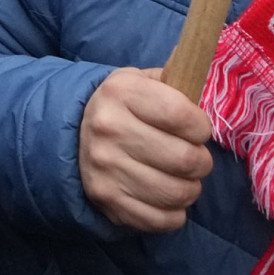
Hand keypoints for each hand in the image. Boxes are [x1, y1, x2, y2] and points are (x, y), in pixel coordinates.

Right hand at [77, 67, 213, 232]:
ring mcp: (105, 167)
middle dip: (200, 162)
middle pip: (184, 159)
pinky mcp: (106, 200)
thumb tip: (198, 55)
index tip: (197, 130)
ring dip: (190, 189)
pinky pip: (162, 220)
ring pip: (177, 193)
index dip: (201, 127)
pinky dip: (174, 213)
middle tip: (193, 158)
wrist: (72, 136)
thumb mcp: (140, 82)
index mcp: (120, 93)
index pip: (181, 115)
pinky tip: (166, 198)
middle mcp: (108, 128)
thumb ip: (173, 78)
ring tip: (181, 178)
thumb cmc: (122, 108)